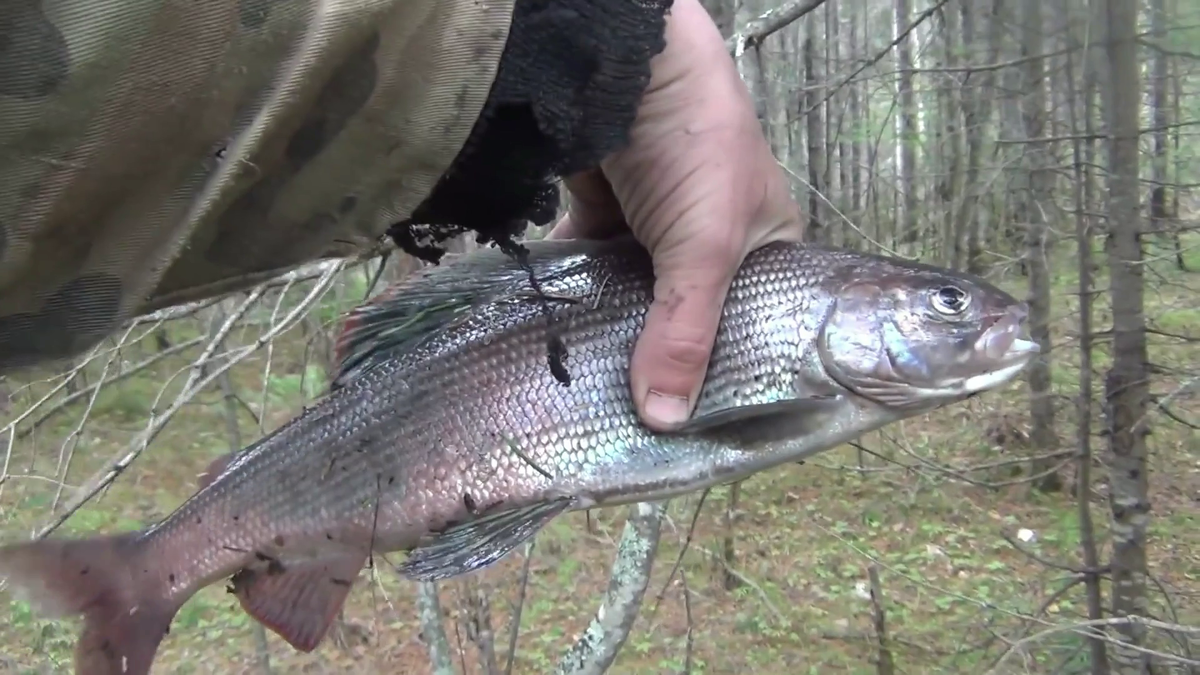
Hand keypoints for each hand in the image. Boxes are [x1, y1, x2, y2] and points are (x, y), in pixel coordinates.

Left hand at [547, 0, 803, 430]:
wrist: (623, 61)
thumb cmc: (694, 143)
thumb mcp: (704, 245)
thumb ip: (683, 332)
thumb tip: (665, 420)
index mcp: (766, 248)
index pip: (757, 328)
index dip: (732, 376)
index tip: (699, 431)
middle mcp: (713, 244)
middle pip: (688, 322)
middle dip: (664, 365)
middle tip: (635, 428)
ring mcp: (654, 232)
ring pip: (634, 303)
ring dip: (615, 338)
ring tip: (594, 401)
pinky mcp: (604, 218)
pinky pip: (591, 275)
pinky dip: (577, 301)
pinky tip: (561, 345)